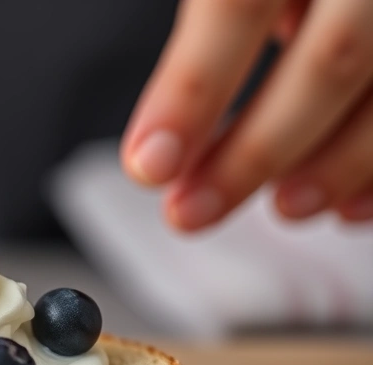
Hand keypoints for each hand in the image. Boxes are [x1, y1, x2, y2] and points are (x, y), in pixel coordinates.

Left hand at [121, 0, 372, 229]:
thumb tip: (158, 119)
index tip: (149, 164)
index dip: (191, 90)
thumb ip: (212, 10)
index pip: (236, 4)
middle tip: (188, 213)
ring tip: (284, 208)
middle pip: (329, 59)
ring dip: (339, 165)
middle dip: (255, 153)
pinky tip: (346, 204)